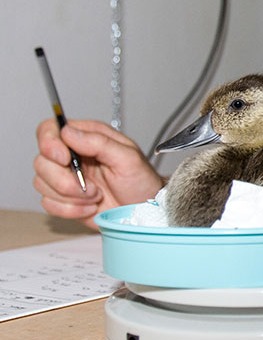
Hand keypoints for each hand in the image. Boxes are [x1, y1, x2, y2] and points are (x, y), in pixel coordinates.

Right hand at [34, 119, 163, 228]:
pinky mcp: (64, 199)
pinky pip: (48, 204)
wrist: (145, 209)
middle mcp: (72, 156)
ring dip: (71, 196)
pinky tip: (91, 207)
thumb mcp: (128, 157)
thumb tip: (68, 132)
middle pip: (41, 161)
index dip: (49, 142)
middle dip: (64, 180)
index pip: (50, 129)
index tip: (64, 159)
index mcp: (87, 138)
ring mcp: (66, 178)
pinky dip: (70, 209)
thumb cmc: (142, 181)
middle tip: (92, 188)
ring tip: (97, 196)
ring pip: (41, 183)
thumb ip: (99, 142)